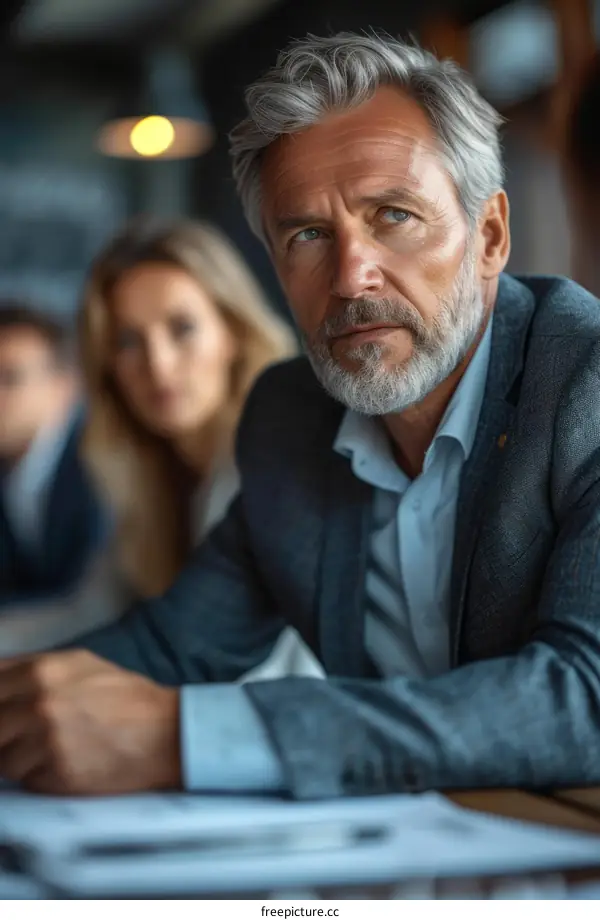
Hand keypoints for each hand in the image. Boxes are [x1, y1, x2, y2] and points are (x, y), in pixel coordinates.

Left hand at [0, 650, 180, 794]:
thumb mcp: (79, 665)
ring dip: (20, 760)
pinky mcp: (56, 773)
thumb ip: (32, 671)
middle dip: (5, 735)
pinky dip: (39, 777)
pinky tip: (66, 764)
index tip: (7, 715)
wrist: (164, 732)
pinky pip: (25, 781)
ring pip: (3, 760)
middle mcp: (38, 702)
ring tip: (54, 751)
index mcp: (41, 670)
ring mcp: (46, 739)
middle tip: (28, 737)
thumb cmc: (123, 697)